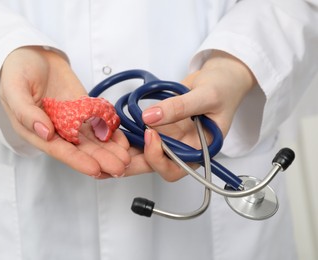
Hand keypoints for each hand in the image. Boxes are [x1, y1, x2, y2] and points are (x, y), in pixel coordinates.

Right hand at [0, 46, 129, 177]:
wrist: (33, 52)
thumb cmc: (17, 69)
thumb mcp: (14, 87)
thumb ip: (26, 111)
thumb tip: (44, 133)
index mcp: (35, 130)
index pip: (59, 149)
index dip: (77, 160)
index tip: (96, 169)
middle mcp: (55, 130)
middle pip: (80, 149)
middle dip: (100, 159)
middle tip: (120, 168)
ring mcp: (71, 120)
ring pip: (92, 140)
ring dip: (109, 150)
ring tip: (126, 158)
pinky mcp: (83, 110)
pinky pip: (99, 123)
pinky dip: (111, 132)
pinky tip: (123, 141)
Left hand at [125, 50, 256, 180]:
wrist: (219, 76)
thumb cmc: (224, 89)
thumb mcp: (207, 96)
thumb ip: (180, 107)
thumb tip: (150, 116)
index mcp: (198, 150)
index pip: (175, 168)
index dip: (158, 158)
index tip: (151, 135)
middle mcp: (182, 148)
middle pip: (154, 164)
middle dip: (132, 161)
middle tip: (115, 149)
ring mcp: (169, 137)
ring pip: (144, 151)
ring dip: (127, 147)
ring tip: (112, 137)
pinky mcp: (160, 126)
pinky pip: (142, 133)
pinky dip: (129, 131)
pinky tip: (117, 126)